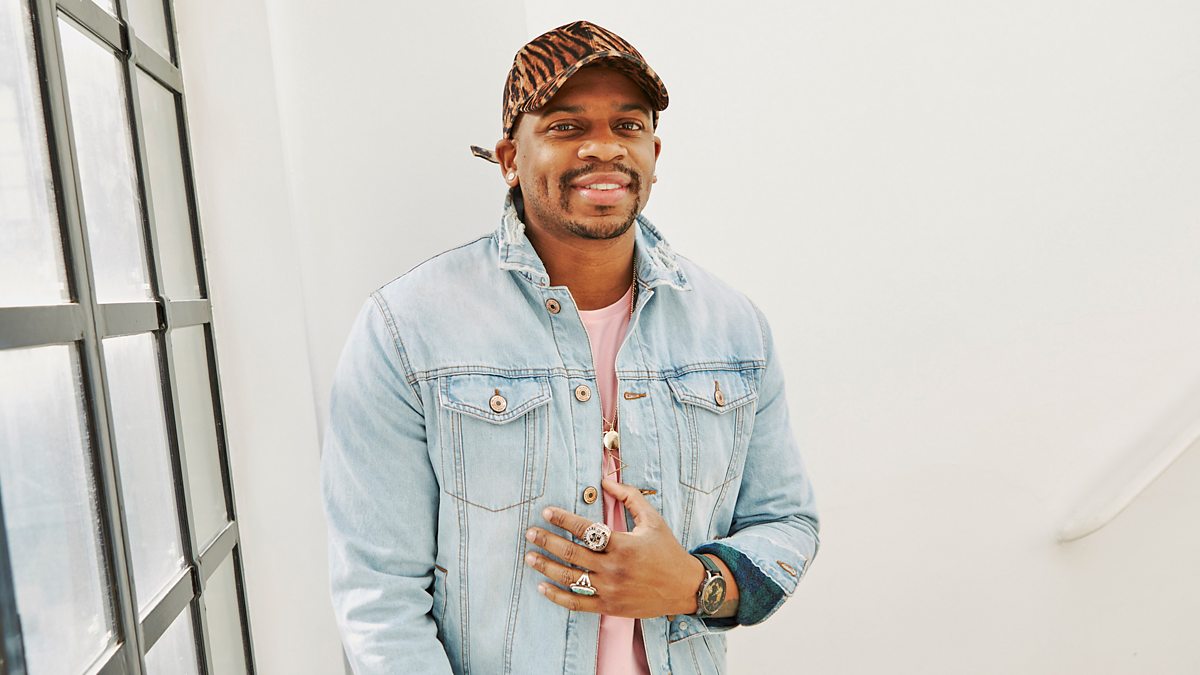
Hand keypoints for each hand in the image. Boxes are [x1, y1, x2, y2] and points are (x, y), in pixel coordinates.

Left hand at [523, 478, 704, 617]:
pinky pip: (577, 603)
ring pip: (570, 578)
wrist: (684, 587)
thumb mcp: (653, 519)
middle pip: (572, 553)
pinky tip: (542, 587)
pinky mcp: (609, 607)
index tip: (547, 512)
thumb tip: (606, 481)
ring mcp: (610, 590)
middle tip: (530, 533)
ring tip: (530, 557)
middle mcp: (614, 568)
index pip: (585, 529)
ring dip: (546, 567)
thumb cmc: (668, 550)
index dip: (563, 519)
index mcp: (624, 544)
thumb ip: (630, 497)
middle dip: (547, 541)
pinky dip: (557, 597)